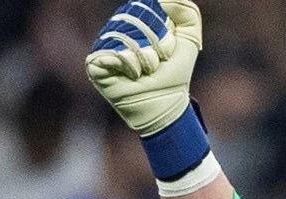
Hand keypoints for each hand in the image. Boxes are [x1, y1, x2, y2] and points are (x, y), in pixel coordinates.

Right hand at [86, 0, 203, 137]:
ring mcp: (103, 46)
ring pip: (125, 37)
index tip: (168, 50)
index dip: (164, 31)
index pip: (147, 8)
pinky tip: (133, 75)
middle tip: (157, 64)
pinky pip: (111, 53)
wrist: (166, 102)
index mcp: (134, 20)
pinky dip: (130, 65)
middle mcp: (116, 29)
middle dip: (157, 46)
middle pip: (136, 21)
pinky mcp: (95, 64)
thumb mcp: (190, 38)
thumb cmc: (174, 72)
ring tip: (146, 71)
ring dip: (146, 59)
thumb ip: (186, 12)